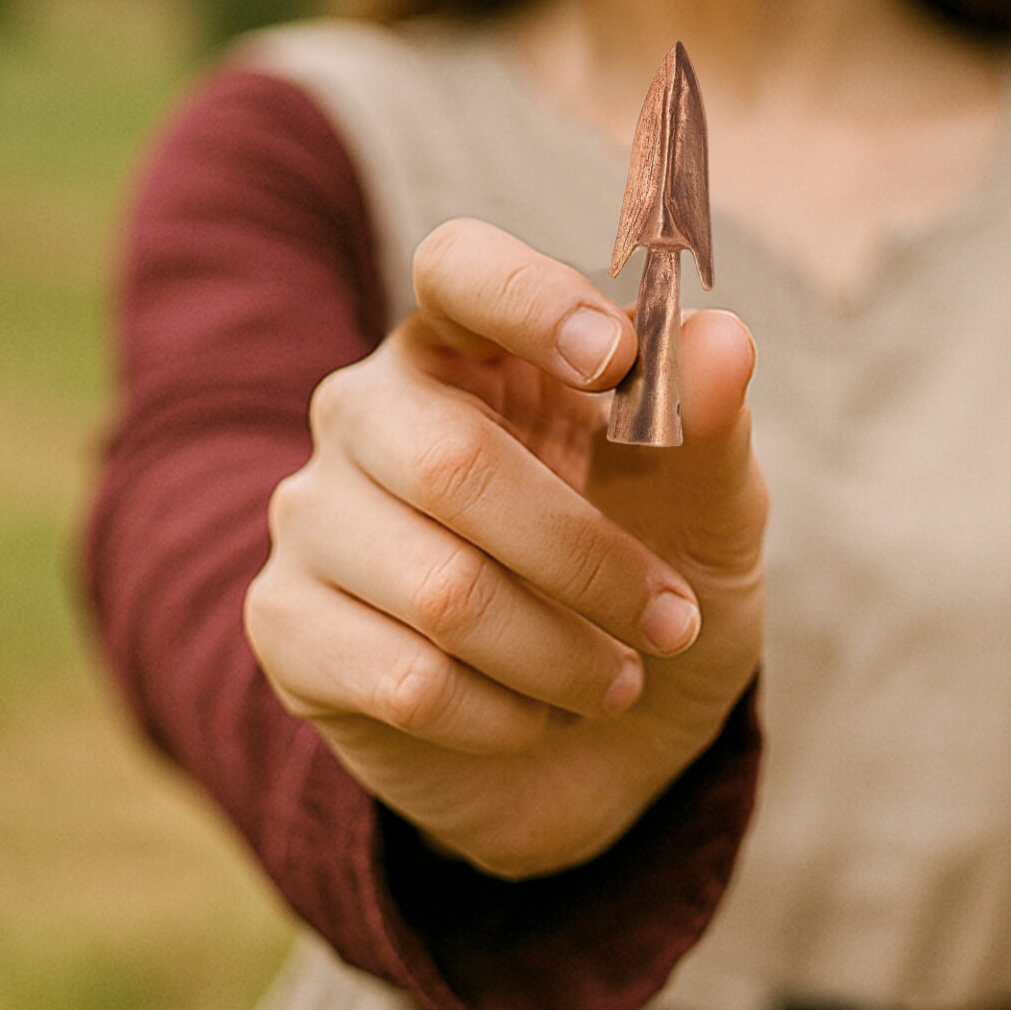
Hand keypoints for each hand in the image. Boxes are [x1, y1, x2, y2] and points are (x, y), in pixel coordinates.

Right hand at [243, 217, 765, 878]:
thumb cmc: (650, 580)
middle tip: (669, 620)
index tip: (616, 361)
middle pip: (452, 460)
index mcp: (472, 344)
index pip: (457, 267)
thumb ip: (708, 423)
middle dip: (587, 558)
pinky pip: (404, 679)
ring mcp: (314, 512)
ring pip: (438, 590)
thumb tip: (724, 338)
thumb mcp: (709, 508)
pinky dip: (503, 715)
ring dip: (561, 654)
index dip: (527, 300)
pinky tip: (534, 715)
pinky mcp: (286, 624)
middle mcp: (371, 406)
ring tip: (617, 679)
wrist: (602, 742)